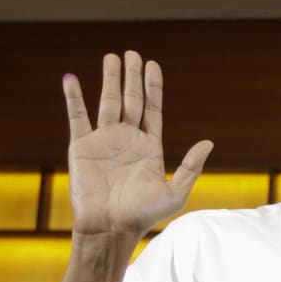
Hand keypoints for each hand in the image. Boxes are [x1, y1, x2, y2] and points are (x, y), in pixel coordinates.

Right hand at [63, 51, 212, 238]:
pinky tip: (71, 78)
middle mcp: (127, 140)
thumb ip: (192, 167)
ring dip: (109, 80)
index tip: (153, 65)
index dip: (153, 88)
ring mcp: (104, 141)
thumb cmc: (143, 215)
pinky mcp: (81, 146)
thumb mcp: (175, 192)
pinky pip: (77, 116)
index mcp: (149, 148)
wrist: (110, 228)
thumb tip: (209, 142)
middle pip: (131, 101)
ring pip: (108, 102)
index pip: (152, 110)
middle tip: (132, 53)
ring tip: (111, 57)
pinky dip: (74, 97)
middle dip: (132, 77)